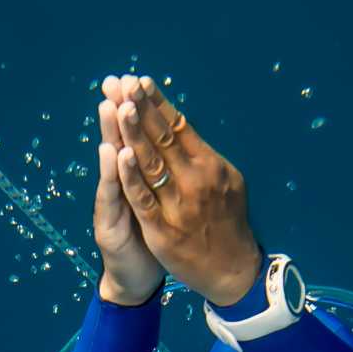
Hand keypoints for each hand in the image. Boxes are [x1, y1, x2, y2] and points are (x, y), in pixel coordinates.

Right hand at [92, 91, 164, 304]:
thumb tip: (172, 136)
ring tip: (111, 105)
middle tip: (116, 81)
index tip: (134, 78)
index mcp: (134, 176)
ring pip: (113, 162)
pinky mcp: (108, 225)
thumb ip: (158, 170)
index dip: (134, 107)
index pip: (134, 134)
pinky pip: (113, 195)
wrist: (135, 279)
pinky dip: (114, 173)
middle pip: (120, 140)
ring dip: (113, 133)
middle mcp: (118, 184)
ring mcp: (111, 203)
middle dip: (120, 110)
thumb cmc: (152, 237)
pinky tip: (112, 152)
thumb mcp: (160, 201)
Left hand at [102, 75, 262, 306]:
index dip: (156, 103)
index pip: (178, 126)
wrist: (233, 270)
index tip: (139, 80)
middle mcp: (196, 178)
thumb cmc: (227, 222)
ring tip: (120, 106)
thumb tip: (180, 126)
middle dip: (140, 109)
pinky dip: (131, 177)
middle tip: (122, 83)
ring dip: (134, 133)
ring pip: (151, 163)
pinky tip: (119, 155)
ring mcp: (179, 204)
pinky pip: (143, 199)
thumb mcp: (225, 181)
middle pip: (162, 138)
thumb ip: (202, 156)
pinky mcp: (163, 230)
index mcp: (209, 164)